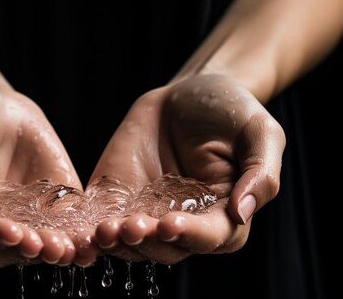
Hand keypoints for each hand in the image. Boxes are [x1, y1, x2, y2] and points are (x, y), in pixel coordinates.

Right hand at [0, 73, 85, 266]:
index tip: (10, 232)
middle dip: (24, 250)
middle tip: (48, 246)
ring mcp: (14, 216)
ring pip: (32, 243)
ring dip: (52, 249)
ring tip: (73, 249)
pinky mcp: (45, 205)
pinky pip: (60, 222)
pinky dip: (75, 233)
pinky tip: (92, 240)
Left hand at [89, 74, 284, 263]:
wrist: (186, 93)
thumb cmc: (230, 110)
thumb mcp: (259, 131)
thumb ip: (260, 172)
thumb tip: (242, 212)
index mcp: (225, 214)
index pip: (212, 236)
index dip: (191, 234)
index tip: (169, 223)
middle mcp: (186, 222)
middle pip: (168, 248)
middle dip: (148, 241)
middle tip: (129, 227)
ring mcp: (150, 214)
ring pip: (135, 244)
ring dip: (118, 243)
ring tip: (103, 230)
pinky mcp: (120, 201)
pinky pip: (106, 223)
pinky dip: (92, 234)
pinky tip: (82, 233)